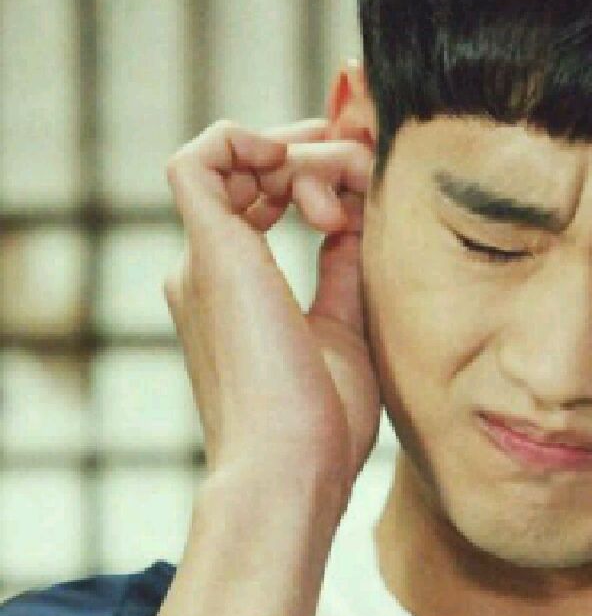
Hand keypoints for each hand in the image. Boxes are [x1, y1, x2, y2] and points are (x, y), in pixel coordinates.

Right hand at [163, 118, 379, 499]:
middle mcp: (208, 269)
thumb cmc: (323, 424)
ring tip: (344, 207)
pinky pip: (202, 159)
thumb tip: (353, 224)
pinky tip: (309, 175)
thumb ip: (340, 270)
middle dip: (314, 156)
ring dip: (303, 156)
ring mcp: (204, 261)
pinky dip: (253, 143)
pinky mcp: (211, 254)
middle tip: (363, 180)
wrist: (292, 471)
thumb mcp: (344, 329)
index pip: (261, 199)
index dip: (314, 176)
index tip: (365, 195)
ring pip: (234, 157)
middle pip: (249, 170)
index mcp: (236, 289)